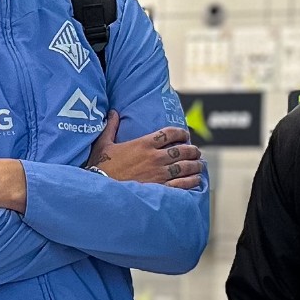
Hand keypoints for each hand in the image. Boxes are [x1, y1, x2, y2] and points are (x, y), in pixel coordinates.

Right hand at [85, 112, 203, 188]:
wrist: (100, 187)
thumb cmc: (100, 166)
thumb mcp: (103, 143)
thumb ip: (110, 126)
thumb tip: (113, 112)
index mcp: (144, 144)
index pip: (170, 133)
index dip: (181, 133)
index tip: (186, 135)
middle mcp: (155, 157)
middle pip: (182, 150)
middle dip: (192, 150)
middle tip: (196, 152)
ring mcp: (159, 173)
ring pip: (185, 167)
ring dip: (195, 165)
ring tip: (199, 165)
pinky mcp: (159, 188)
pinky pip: (181, 183)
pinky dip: (191, 181)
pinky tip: (196, 180)